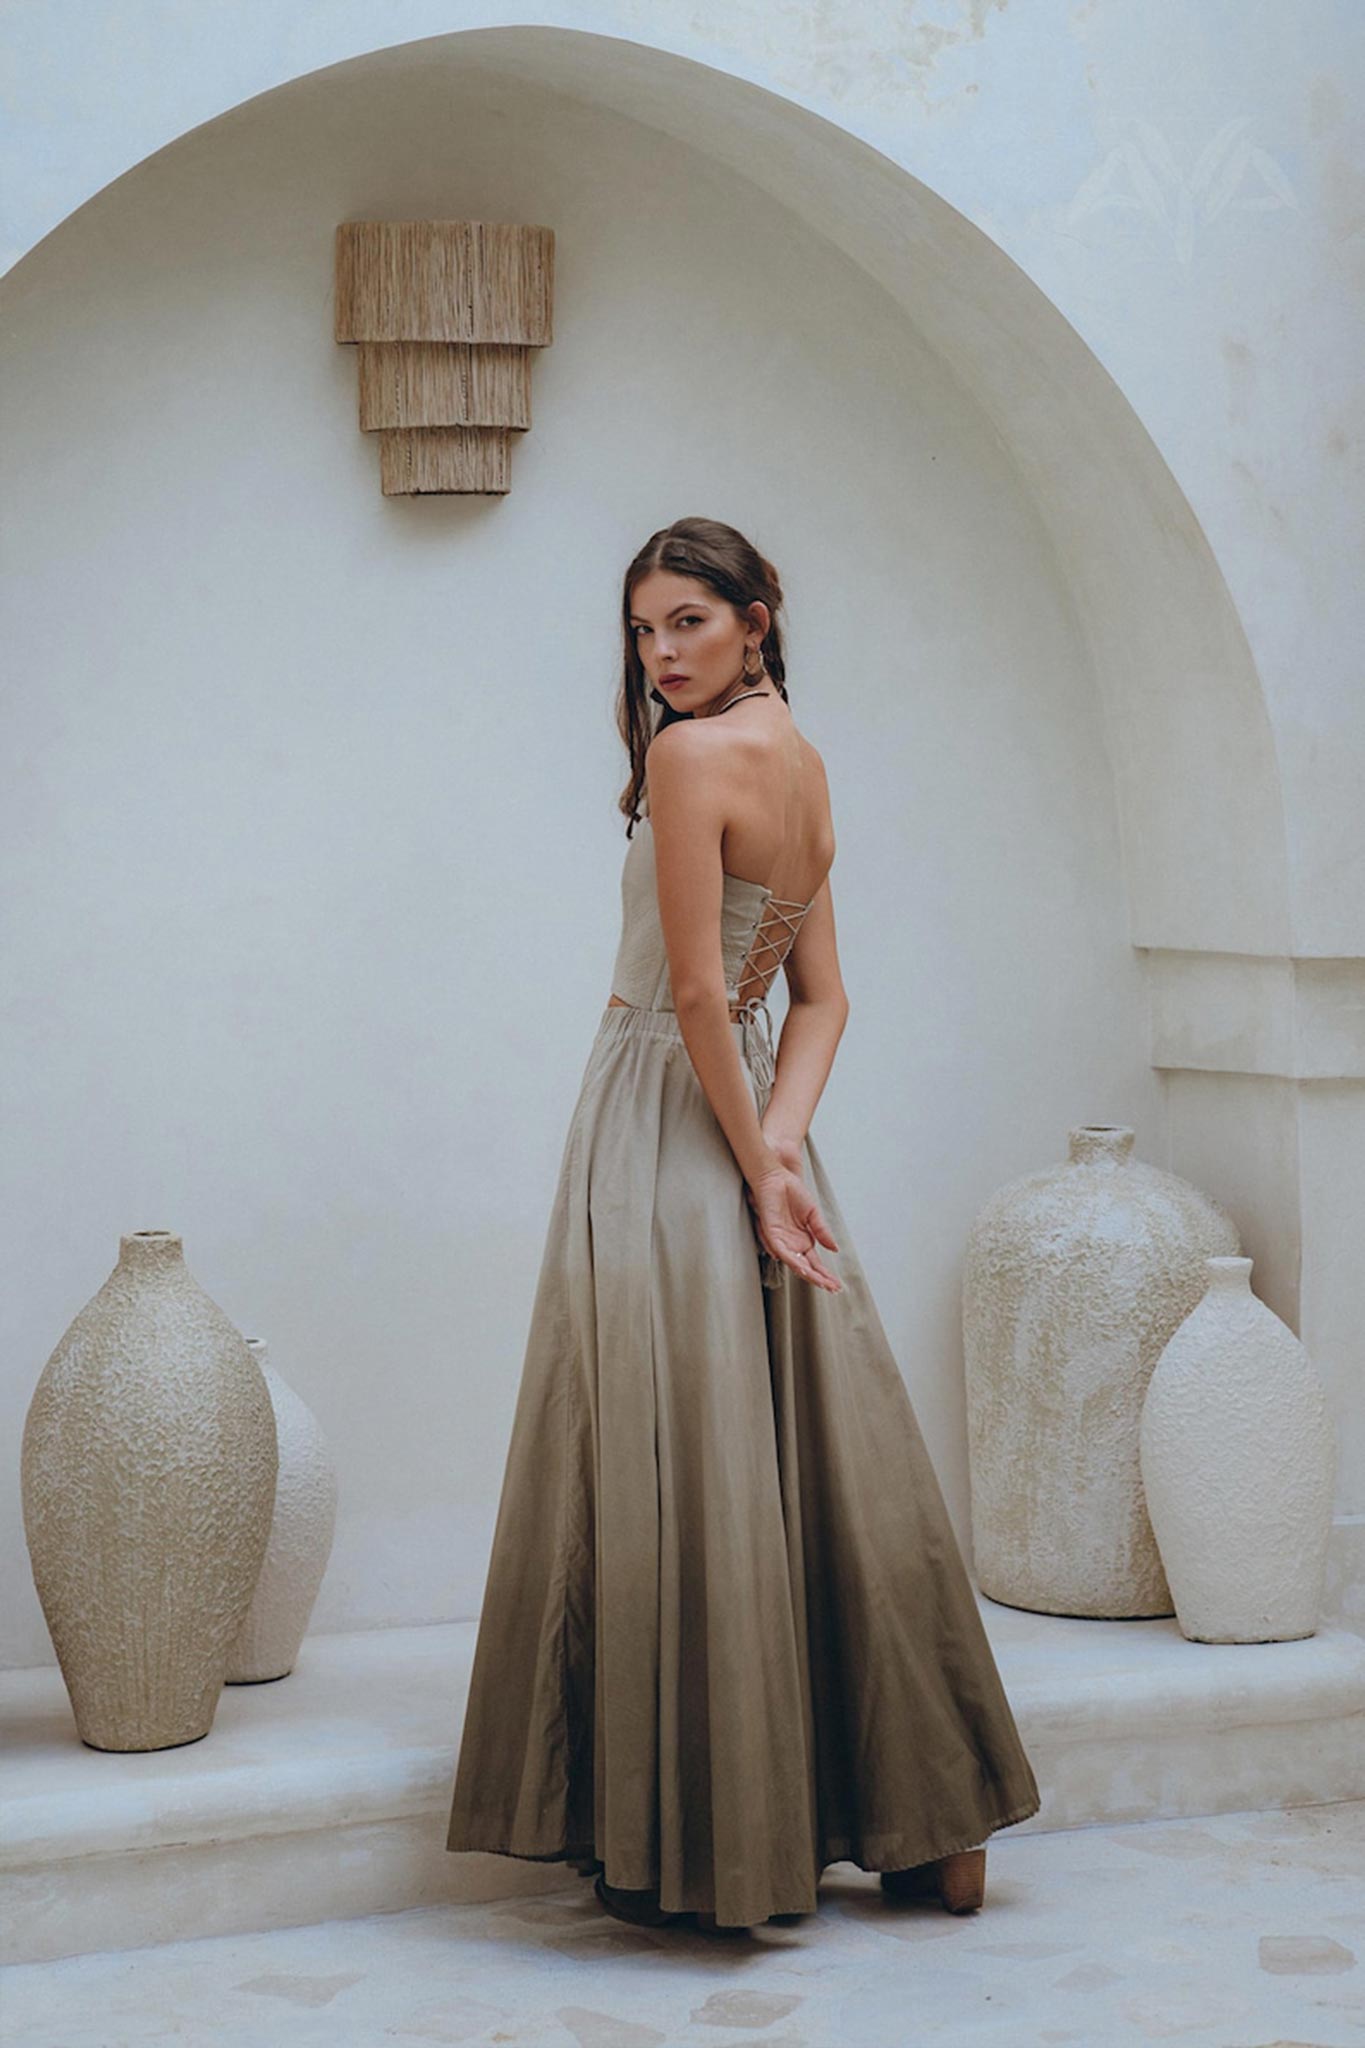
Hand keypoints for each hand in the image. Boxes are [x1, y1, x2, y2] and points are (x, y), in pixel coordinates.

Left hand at [745, 1158, 841, 1292]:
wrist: (777, 1177)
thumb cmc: (792, 1192)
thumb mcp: (813, 1214)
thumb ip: (822, 1232)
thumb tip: (835, 1249)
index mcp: (803, 1240)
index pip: (815, 1263)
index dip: (826, 1274)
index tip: (838, 1285)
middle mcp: (792, 1244)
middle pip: (807, 1267)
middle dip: (820, 1279)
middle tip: (833, 1289)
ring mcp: (782, 1241)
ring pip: (795, 1264)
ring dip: (809, 1274)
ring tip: (822, 1283)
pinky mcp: (772, 1234)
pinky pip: (783, 1251)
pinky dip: (793, 1260)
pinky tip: (804, 1269)